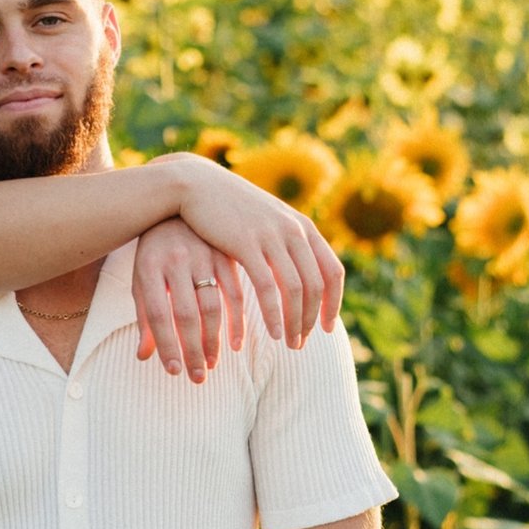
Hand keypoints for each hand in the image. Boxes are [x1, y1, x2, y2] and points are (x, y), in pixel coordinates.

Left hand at [131, 219, 242, 381]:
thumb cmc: (155, 252)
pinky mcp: (227, 253)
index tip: (174, 371)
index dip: (165, 344)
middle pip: (185, 313)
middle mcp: (176, 261)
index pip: (154, 313)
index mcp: (148, 267)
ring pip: (213, 305)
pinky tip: (236, 342)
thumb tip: (144, 356)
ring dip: (216, 340)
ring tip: (214, 364)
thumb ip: (144, 316)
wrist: (178, 202)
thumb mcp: (142, 279)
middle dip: (193, 350)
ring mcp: (204, 255)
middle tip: (198, 378)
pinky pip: (236, 291)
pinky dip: (238, 320)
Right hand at [154, 153, 344, 348]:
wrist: (195, 185)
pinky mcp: (246, 244)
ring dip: (295, 320)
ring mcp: (271, 236)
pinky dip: (273, 312)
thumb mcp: (264, 220)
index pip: (332, 271)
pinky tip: (270, 331)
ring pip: (296, 288)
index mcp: (302, 227)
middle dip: (311, 318)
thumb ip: (283, 240)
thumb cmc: (227, 207)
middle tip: (302, 343)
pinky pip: (268, 286)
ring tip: (289, 343)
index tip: (325, 327)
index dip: (333, 302)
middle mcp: (294, 231)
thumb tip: (296, 265)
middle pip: (316, 284)